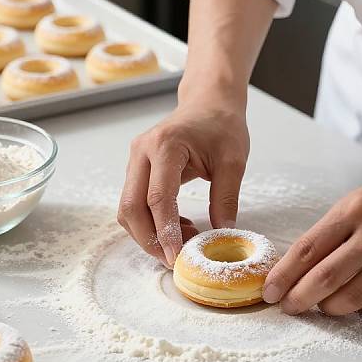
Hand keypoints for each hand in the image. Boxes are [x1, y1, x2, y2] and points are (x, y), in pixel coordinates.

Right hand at [118, 88, 249, 267]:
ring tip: (181, 242)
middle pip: (131, 207)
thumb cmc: (222, 125)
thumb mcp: (233, 160)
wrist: (208, 102)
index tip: (177, 257)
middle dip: (148, 239)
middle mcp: (142, 152)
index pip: (158, 198)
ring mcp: (135, 159)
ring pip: (127, 208)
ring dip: (148, 233)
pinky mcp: (137, 168)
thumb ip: (226, 198)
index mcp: (166, 146)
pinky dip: (150, 222)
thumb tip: (222, 235)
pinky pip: (134, 202)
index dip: (165, 231)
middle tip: (173, 259)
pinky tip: (178, 226)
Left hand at [263, 157, 361, 314]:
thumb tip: (297, 270)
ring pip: (351, 298)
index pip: (306, 249)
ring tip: (320, 303)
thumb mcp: (354, 204)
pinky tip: (353, 299)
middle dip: (298, 298)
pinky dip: (359, 308)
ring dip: (328, 308)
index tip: (269, 291)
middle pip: (325, 278)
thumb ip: (329, 234)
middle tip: (287, 306)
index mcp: (352, 210)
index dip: (283, 275)